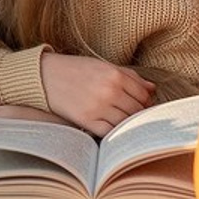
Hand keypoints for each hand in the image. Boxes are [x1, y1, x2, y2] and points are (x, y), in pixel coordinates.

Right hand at [39, 54, 154, 136]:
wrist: (46, 76)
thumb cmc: (76, 69)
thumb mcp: (103, 66)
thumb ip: (130, 76)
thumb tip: (153, 89)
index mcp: (115, 74)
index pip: (143, 95)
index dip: (146, 102)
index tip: (142, 105)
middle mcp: (109, 90)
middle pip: (137, 110)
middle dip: (138, 114)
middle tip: (133, 115)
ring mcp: (99, 107)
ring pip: (126, 122)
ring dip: (127, 124)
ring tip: (122, 121)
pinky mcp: (87, 120)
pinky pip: (110, 132)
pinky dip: (114, 132)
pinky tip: (112, 128)